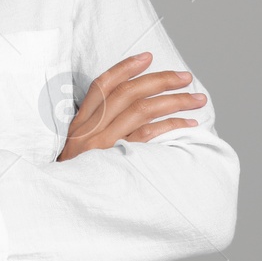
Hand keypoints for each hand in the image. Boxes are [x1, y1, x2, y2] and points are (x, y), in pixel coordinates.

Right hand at [56, 51, 205, 161]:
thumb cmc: (78, 174)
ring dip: (173, 101)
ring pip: (142, 110)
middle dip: (160, 80)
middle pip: (127, 94)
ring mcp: (104, 145)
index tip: (148, 57)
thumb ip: (97, 127)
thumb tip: (132, 109)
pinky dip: (170, 126)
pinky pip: (148, 136)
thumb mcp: (78, 147)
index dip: (125, 68)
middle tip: (185, 77)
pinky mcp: (118, 161)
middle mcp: (90, 129)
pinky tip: (188, 123)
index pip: (102, 85)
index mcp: (81, 122)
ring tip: (196, 99)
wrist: (65, 203)